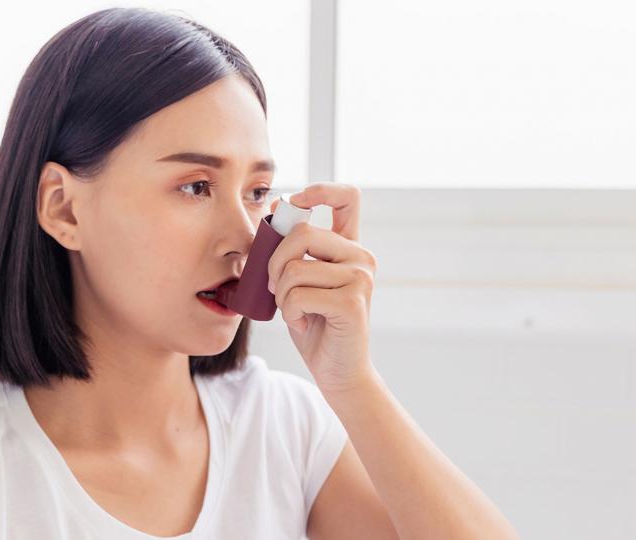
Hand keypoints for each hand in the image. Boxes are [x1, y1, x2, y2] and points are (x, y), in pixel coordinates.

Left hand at [266, 182, 377, 393]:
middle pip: (303, 232)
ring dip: (281, 294)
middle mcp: (361, 257)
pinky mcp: (353, 301)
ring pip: (295, 268)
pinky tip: (302, 323)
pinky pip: (298, 295)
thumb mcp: (298, 280)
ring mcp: (361, 278)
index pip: (347, 197)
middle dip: (274, 260)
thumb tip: (277, 205)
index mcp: (349, 247)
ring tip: (294, 311)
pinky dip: (289, 312)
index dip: (319, 190)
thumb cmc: (315, 326)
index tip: (295, 202)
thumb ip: (292, 248)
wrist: (337, 371)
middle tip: (275, 287)